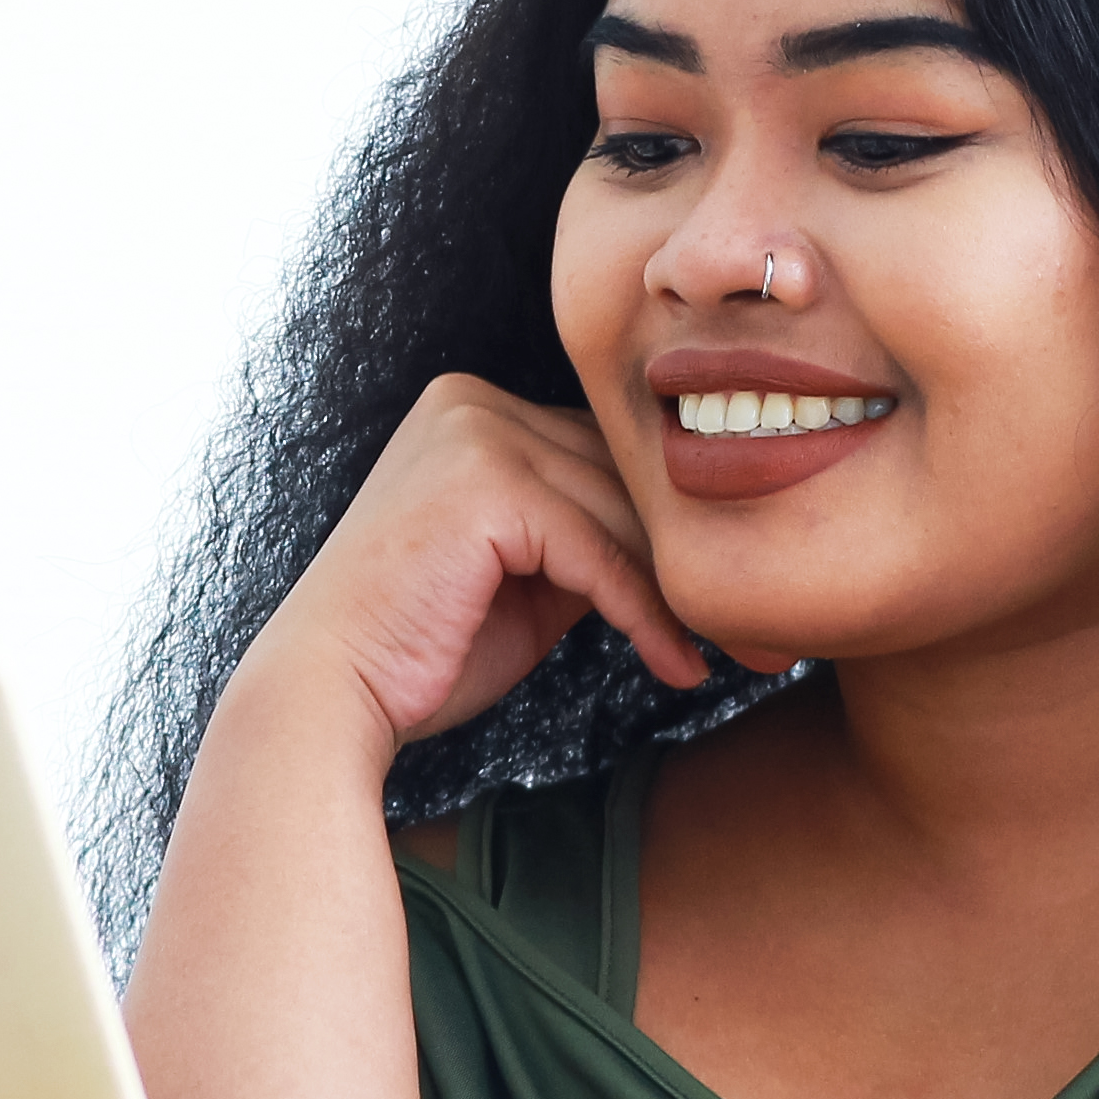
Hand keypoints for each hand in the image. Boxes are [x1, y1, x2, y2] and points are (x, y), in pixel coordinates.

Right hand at [247, 374, 711, 755]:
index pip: (603, 460)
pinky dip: (649, 617)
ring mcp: (475, 433)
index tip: (739, 599)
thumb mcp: (525, 574)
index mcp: (473, 409)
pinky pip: (601, 554)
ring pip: (621, 516)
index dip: (671, 533)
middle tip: (768, 634)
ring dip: (687, 597)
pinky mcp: (487, 484)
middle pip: (619, 480)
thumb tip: (687, 541)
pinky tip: (682, 667)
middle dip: (695, 562)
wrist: (330, 696)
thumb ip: (589, 536)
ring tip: (745, 655)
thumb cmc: (420, 649)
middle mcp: (471, 402)